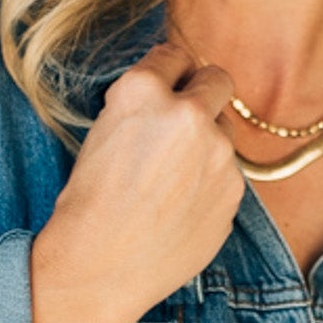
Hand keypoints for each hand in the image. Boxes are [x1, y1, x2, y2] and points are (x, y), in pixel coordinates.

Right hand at [37, 40, 246, 322]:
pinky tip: (180, 207)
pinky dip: (210, 184)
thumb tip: (177, 91)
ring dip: (207, 144)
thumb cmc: (88, 204)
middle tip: (182, 120)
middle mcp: (187, 113)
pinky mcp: (233, 190)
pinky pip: (228, 174)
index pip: (174, 54)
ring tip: (171, 180)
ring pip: (225, 130)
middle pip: (217, 79)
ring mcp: (217, 153)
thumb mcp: (102, 133)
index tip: (165, 87)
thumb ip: (145, 104)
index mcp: (142, 91)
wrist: (99, 267)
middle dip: (202, 93)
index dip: (168, 73)